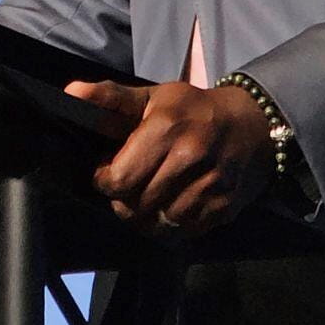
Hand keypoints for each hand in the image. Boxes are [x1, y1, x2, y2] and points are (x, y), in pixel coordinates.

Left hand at [64, 78, 273, 238]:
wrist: (253, 125)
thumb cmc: (193, 110)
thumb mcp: (153, 97)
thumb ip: (111, 98)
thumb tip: (72, 92)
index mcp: (166, 127)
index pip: (120, 178)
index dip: (106, 180)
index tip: (108, 172)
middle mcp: (189, 157)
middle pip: (136, 205)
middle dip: (124, 201)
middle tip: (128, 188)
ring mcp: (209, 184)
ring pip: (158, 224)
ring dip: (147, 217)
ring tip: (148, 198)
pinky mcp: (223, 207)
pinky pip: (183, 232)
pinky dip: (171, 225)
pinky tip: (171, 205)